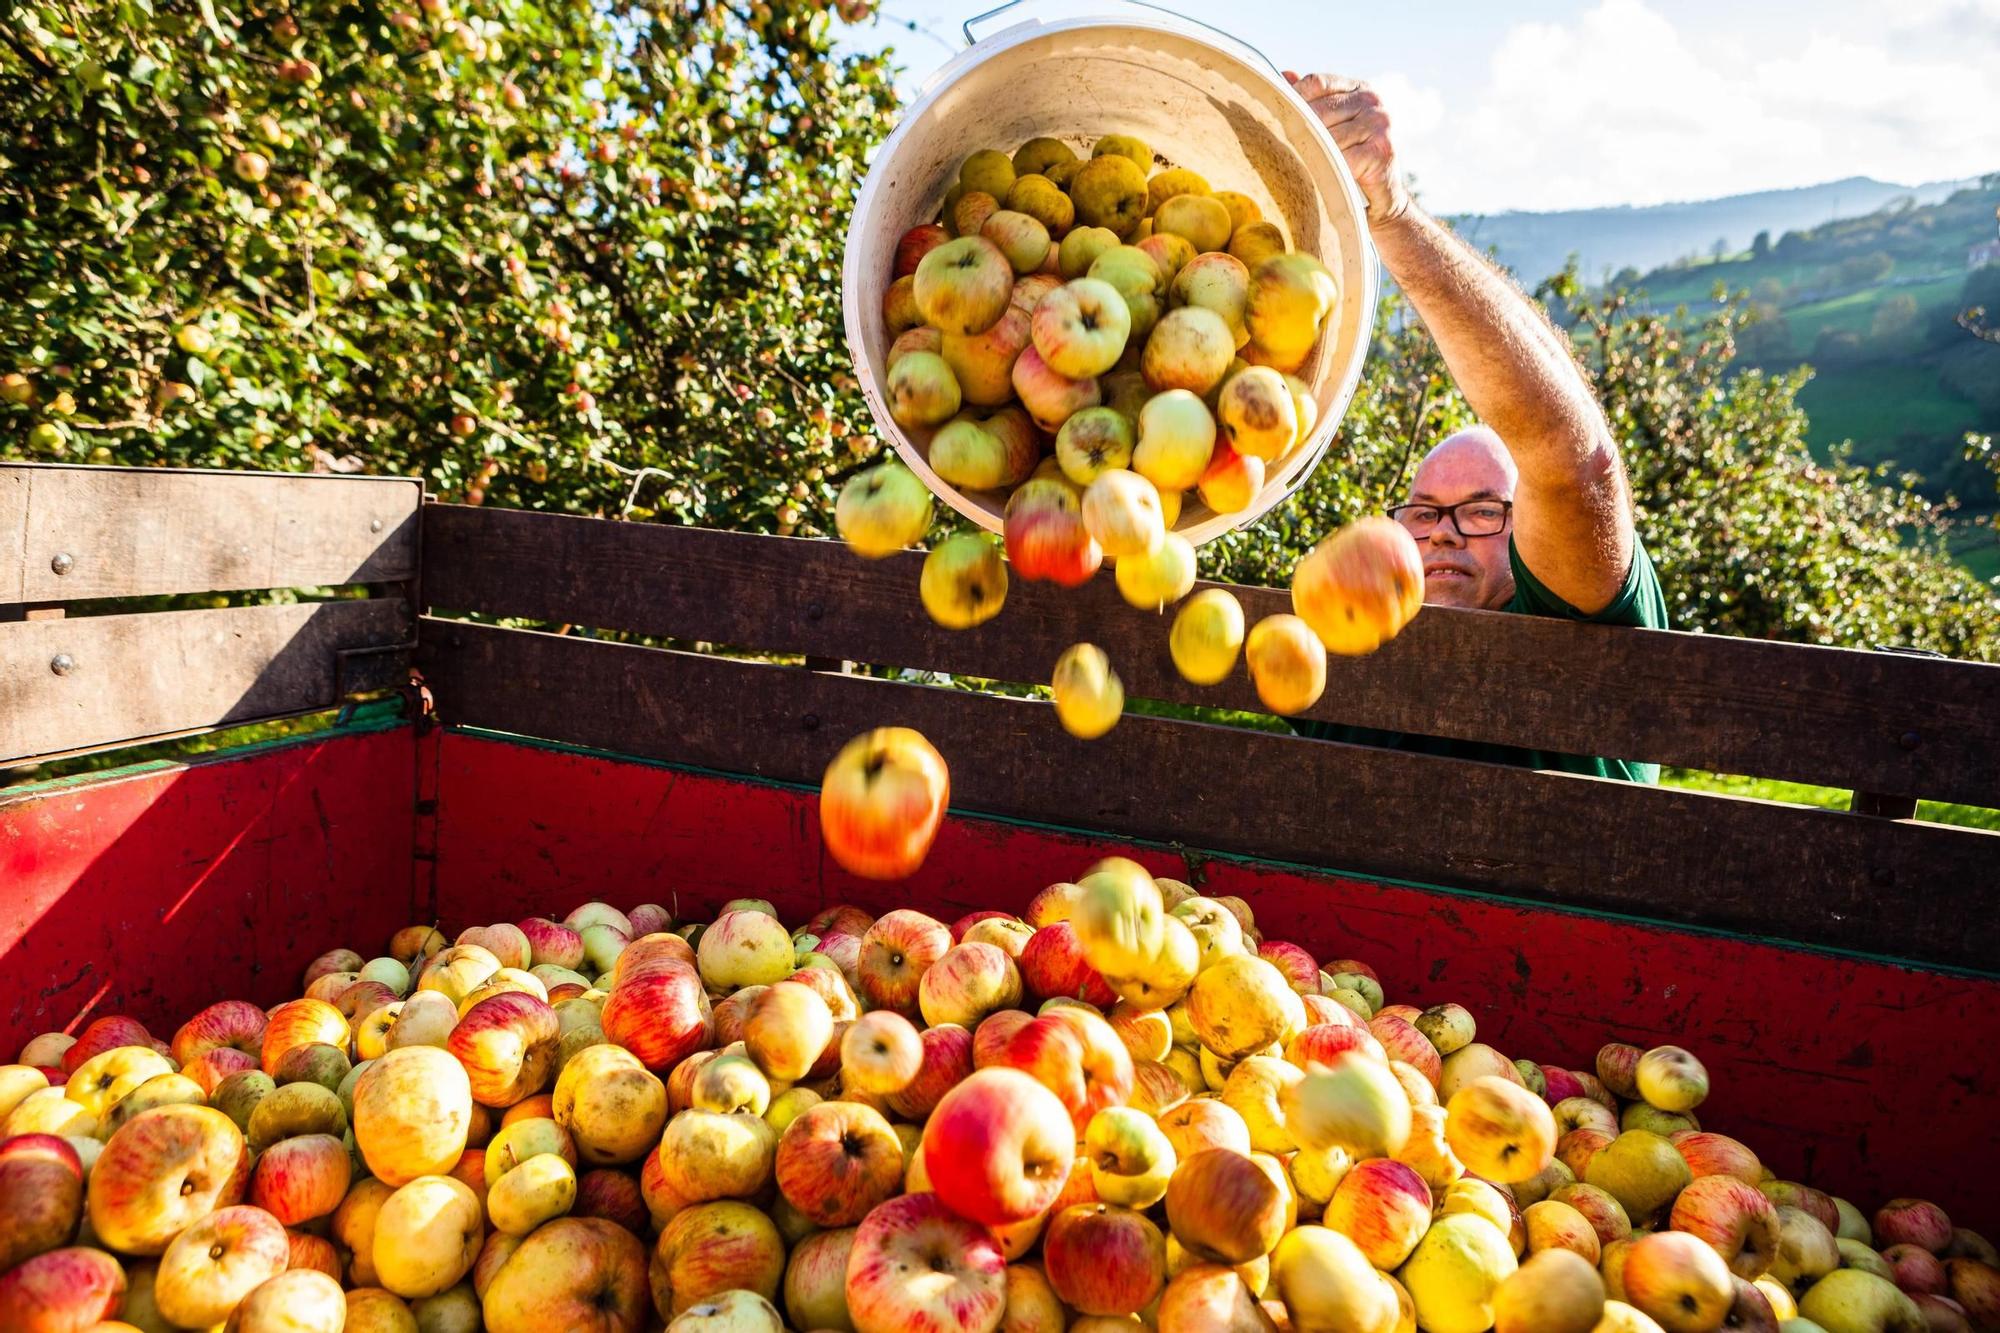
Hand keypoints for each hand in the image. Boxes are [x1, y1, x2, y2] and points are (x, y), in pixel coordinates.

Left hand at [1284, 72, 1411, 226]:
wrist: (1382, 196)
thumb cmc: (1351, 159)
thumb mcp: (1332, 125)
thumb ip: (1312, 101)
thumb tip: (1284, 76)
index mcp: (1359, 89)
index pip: (1317, 83)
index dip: (1294, 98)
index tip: (1278, 116)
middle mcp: (1372, 101)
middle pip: (1319, 110)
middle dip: (1300, 131)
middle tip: (1283, 146)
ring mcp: (1379, 124)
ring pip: (1327, 137)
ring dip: (1312, 153)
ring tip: (1304, 165)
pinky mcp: (1380, 150)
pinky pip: (1340, 158)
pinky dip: (1327, 169)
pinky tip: (1324, 177)